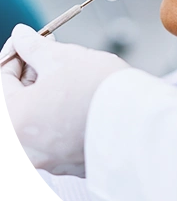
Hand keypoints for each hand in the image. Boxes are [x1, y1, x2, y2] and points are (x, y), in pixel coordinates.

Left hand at [0, 24, 129, 176]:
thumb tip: (21, 35)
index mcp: (11, 120)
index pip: (1, 78)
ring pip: (37, 118)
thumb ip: (34, 46)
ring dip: (47, 92)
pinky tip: (80, 95)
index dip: (15, 52)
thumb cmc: (98, 90)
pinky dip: (61, 114)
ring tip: (70, 71)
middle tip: (49, 50)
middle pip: (17, 101)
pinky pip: (56, 135)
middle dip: (32, 72)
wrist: (140, 121)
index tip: (27, 38)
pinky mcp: (68, 165)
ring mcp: (45, 160)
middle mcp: (21, 148)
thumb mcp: (62, 58)